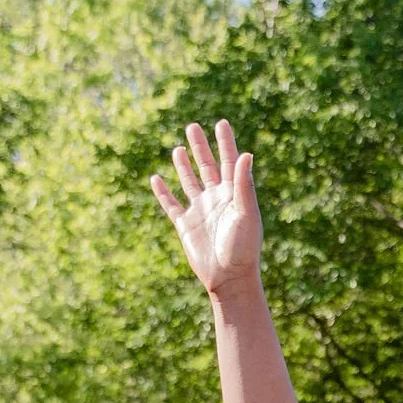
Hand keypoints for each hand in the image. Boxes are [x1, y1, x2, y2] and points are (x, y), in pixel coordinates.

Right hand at [150, 118, 262, 302]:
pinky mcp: (185, 225)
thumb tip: (246, 154)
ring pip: (189, 182)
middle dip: (200, 147)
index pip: (229, 162)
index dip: (225, 143)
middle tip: (192, 127)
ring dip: (183, 165)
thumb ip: (243, 184)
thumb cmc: (243, 248)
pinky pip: (171, 204)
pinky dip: (163, 192)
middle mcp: (216, 199)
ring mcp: (200, 211)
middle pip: (207, 167)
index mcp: (233, 194)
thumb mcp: (246, 213)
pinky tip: (156, 178)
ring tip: (178, 148)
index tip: (221, 123)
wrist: (228, 279)